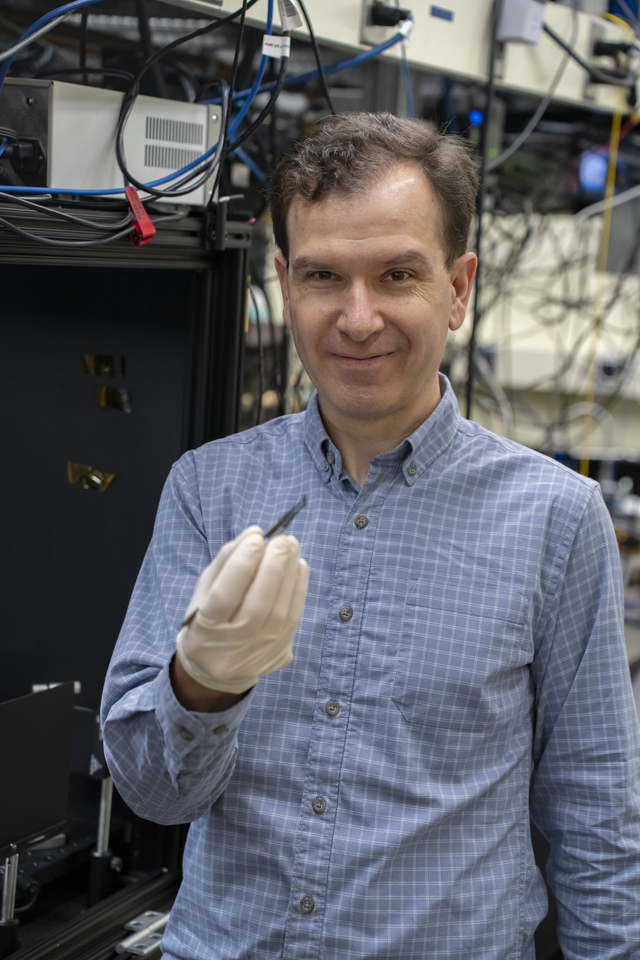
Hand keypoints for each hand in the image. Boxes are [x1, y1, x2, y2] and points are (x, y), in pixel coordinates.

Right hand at [176, 526, 308, 693]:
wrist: (215, 666)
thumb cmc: (208, 618)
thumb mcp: (206, 589)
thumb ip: (228, 559)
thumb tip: (255, 534)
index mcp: (204, 628)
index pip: (224, 596)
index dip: (242, 565)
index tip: (256, 539)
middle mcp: (232, 645)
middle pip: (257, 605)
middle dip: (273, 566)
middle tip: (282, 540)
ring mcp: (258, 653)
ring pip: (280, 612)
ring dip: (289, 574)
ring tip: (291, 546)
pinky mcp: (280, 653)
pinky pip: (294, 618)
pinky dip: (299, 588)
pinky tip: (299, 566)